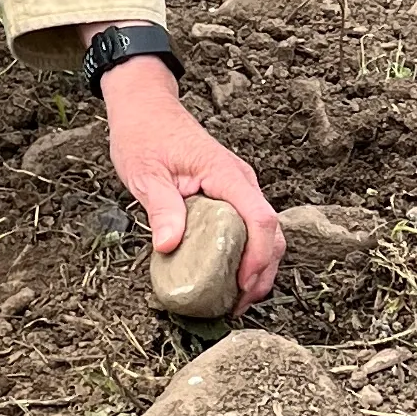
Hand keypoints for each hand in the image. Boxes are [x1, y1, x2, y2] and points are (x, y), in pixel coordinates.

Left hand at [100, 60, 285, 305]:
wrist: (145, 109)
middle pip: (272, 233)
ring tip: (234, 299)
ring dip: (257, 268)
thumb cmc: (144, 136)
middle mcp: (241, 182)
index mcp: (227, 175)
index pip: (260, 219)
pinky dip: (246, 255)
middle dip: (262, 272)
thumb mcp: (145, 173)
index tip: (240, 285)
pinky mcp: (230, 196)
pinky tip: (227, 276)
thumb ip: (161, 206)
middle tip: (237, 306)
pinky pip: (249, 228)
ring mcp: (239, 188)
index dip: (258, 256)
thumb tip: (169, 245)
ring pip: (266, 233)